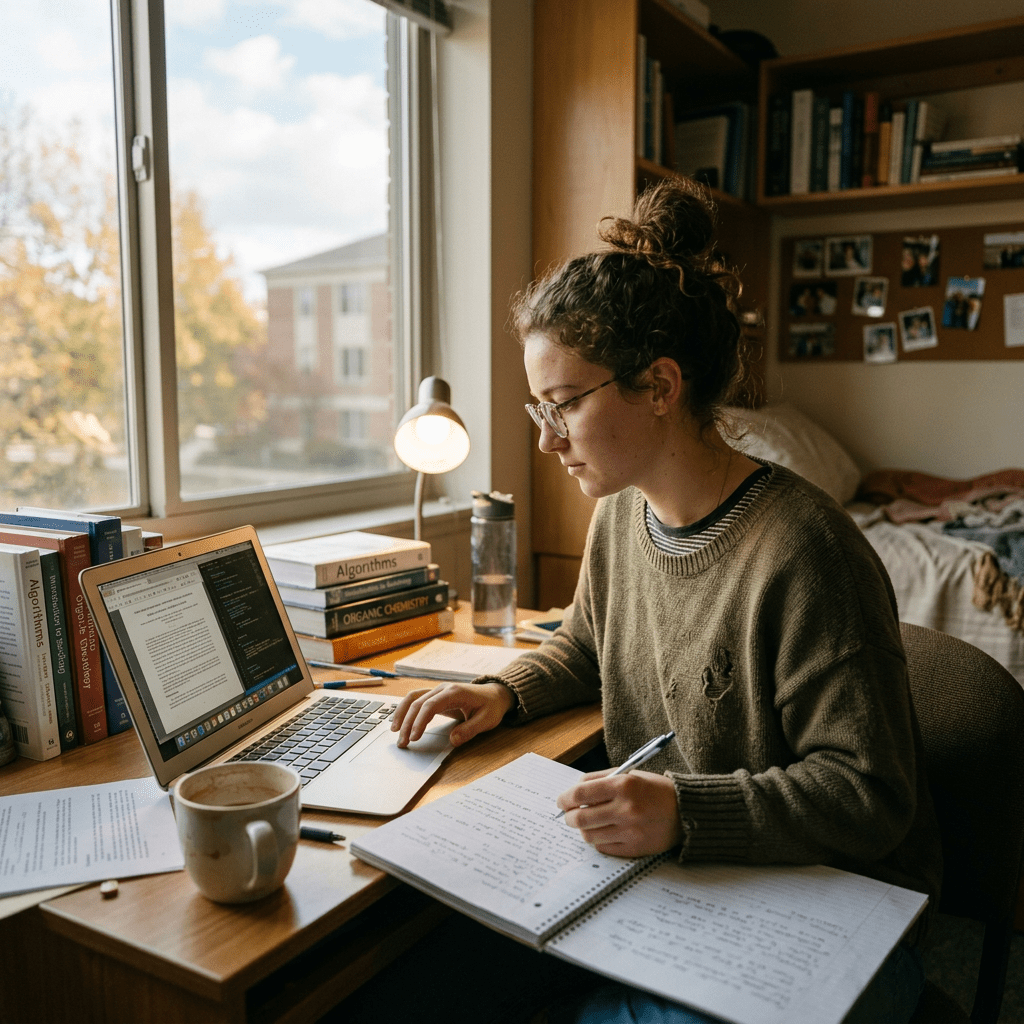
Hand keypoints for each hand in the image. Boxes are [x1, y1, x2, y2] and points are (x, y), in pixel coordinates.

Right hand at [392, 682, 514, 748]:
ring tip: (395, 733)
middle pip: (418, 702)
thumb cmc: (491, 707)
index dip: (420, 721)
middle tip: (402, 743)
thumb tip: (453, 740)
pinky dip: (406, 710)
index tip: (414, 737)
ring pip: (413, 698)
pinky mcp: (436, 696)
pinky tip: (400, 722)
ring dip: (402, 714)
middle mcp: (443, 688)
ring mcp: (438, 691)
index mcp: (455, 692)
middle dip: (407, 722)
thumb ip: (470, 730)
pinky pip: (416, 700)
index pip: (431, 705)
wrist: (495, 695)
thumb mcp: (487, 720)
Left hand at [556, 769, 681, 857]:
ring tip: (587, 823)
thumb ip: (600, 779)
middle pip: (580, 817)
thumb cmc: (654, 790)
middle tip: (569, 815)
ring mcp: (630, 831)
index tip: (561, 801)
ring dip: (582, 829)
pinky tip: (603, 832)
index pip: (580, 793)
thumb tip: (574, 790)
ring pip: (589, 835)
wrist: (685, 811)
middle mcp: (625, 808)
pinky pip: (603, 848)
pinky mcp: (634, 848)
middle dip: (569, 817)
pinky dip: (598, 840)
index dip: (564, 798)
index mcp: (623, 785)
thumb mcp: (629, 775)